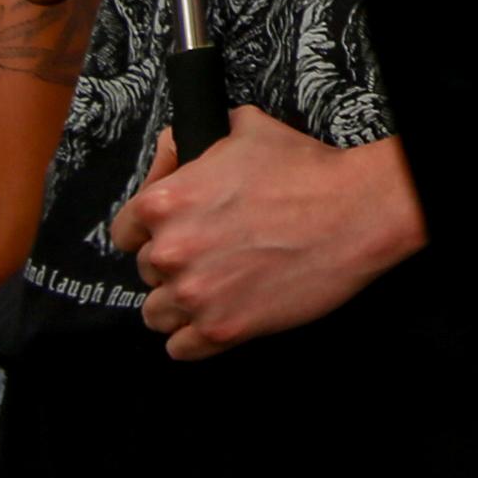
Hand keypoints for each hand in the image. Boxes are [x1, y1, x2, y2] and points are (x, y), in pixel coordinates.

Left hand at [110, 110, 421, 360]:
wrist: (353, 212)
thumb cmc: (305, 171)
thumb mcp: (244, 129)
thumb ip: (192, 141)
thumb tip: (170, 151)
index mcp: (166, 202)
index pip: (123, 231)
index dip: (148, 231)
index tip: (170, 233)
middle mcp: (171, 251)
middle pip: (146, 272)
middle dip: (174, 264)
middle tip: (211, 254)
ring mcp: (195, 295)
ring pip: (157, 314)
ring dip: (181, 303)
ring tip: (214, 289)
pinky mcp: (222, 330)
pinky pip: (180, 348)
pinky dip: (195, 338)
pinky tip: (218, 316)